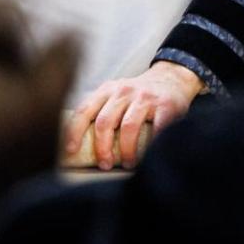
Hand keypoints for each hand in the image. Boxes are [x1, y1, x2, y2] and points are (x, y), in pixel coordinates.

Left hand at [64, 61, 204, 169]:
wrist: (172, 78)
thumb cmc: (139, 95)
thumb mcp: (117, 95)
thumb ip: (102, 111)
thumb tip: (82, 145)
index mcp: (107, 90)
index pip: (84, 111)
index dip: (74, 131)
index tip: (70, 150)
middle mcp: (123, 91)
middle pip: (104, 122)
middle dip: (103, 148)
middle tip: (105, 164)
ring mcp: (144, 97)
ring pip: (128, 127)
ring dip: (126, 151)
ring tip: (128, 163)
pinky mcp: (165, 105)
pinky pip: (156, 129)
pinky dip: (151, 145)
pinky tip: (149, 155)